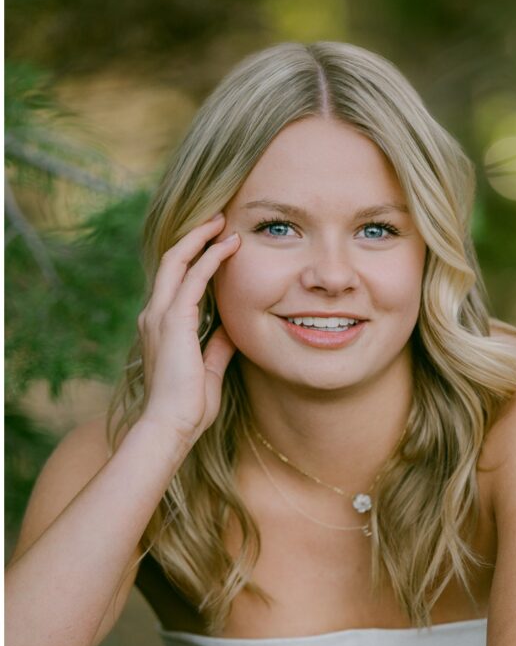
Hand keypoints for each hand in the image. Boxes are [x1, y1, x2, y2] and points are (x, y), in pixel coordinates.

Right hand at [137, 213, 239, 444]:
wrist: (170, 426)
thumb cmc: (188, 408)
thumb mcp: (209, 371)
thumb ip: (217, 348)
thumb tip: (231, 332)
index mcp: (161, 327)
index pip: (174, 282)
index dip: (194, 259)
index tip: (217, 244)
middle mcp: (154, 315)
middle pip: (171, 262)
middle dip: (194, 237)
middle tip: (218, 219)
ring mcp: (159, 315)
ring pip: (177, 261)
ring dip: (201, 239)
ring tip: (223, 222)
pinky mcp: (173, 320)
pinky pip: (192, 278)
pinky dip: (210, 258)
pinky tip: (228, 246)